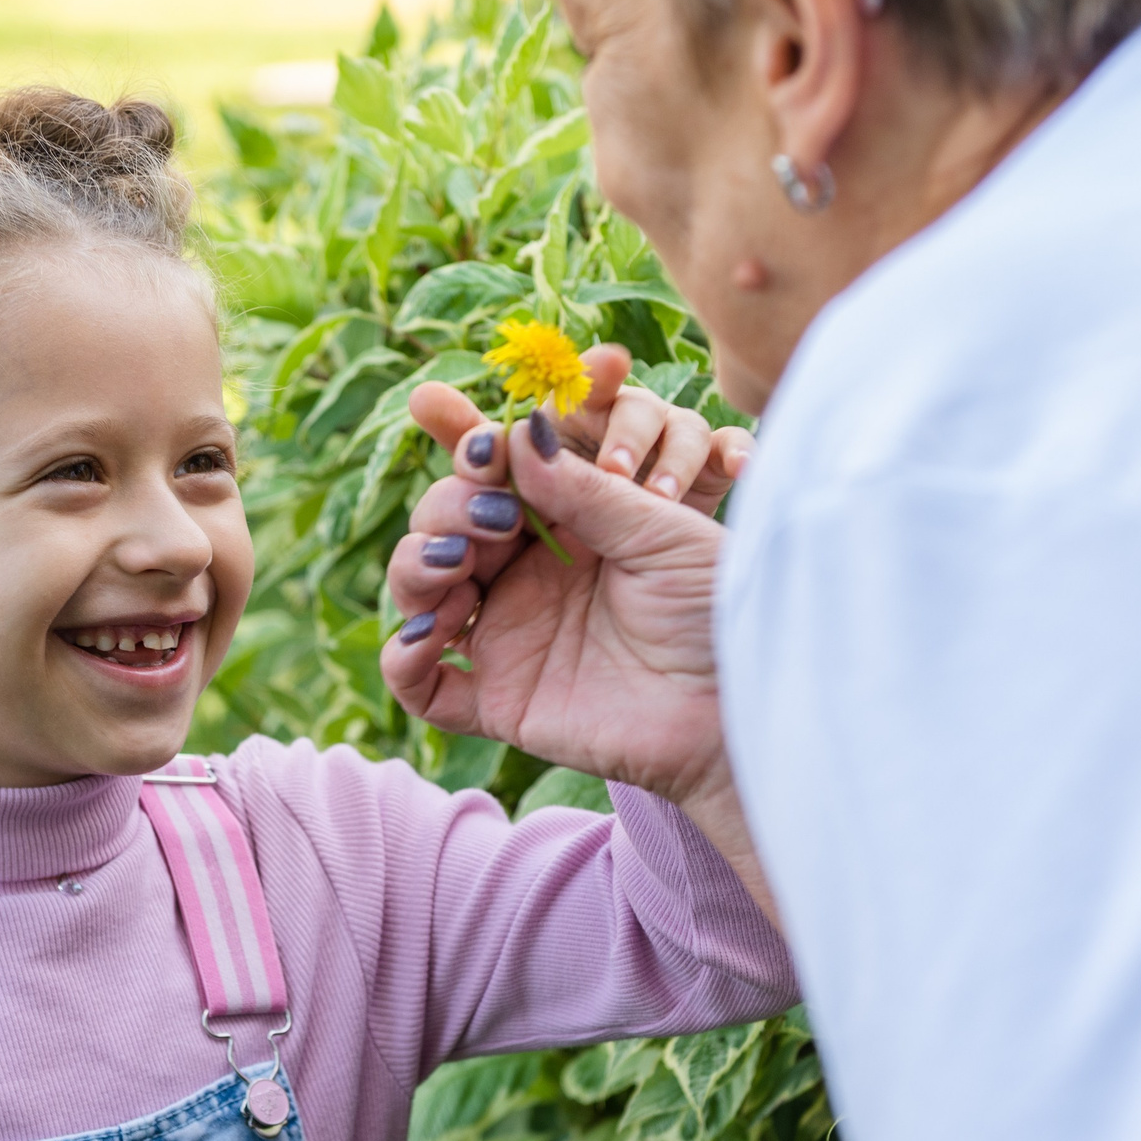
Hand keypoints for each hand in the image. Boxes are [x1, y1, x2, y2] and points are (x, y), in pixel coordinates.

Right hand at [381, 345, 772, 911]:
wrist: (736, 708)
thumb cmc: (714, 612)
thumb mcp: (660, 532)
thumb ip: (586, 488)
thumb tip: (518, 432)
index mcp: (562, 521)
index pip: (492, 472)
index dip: (471, 449)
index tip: (481, 444)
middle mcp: (523, 572)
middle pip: (442, 522)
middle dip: (449, 506)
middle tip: (495, 517)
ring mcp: (505, 635)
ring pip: (418, 587)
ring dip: (415, 566)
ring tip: (457, 565)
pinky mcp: (499, 699)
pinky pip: (423, 684)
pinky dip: (404, 658)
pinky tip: (430, 635)